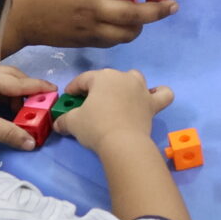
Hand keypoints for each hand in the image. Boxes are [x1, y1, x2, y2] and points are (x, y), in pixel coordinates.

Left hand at [0, 63, 58, 149]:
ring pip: (4, 80)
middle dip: (28, 90)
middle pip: (13, 77)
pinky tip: (7, 107)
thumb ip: (7, 132)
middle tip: (41, 104)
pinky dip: (5, 95)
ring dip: (16, 93)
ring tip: (23, 110)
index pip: (18, 82)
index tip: (54, 90)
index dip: (37, 87)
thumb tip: (31, 143)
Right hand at [6, 0, 175, 47]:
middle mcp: (91, 7)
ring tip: (150, 15)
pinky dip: (125, 33)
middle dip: (158, 10)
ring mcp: (88, 28)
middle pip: (133, 12)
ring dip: (143, 24)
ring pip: (126, 33)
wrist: (17, 16)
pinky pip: (113, 41)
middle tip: (173, 5)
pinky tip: (128, 24)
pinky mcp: (85, 42)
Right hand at [53, 67, 174, 151]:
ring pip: (134, 79)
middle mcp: (124, 77)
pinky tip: (151, 98)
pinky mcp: (153, 103)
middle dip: (98, 89)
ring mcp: (141, 89)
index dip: (73, 88)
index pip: (84, 79)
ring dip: (126, 86)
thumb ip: (64, 119)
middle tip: (89, 104)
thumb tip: (58, 124)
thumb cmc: (95, 126)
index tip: (69, 98)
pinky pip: (162, 93)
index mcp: (103, 77)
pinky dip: (158, 94)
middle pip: (108, 79)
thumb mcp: (73, 122)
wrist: (122, 142)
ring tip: (118, 99)